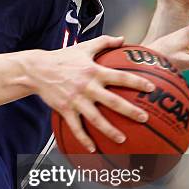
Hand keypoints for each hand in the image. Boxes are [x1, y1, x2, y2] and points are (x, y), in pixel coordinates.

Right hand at [34, 35, 154, 152]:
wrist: (37, 70)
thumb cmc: (62, 57)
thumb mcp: (84, 47)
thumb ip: (104, 42)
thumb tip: (123, 38)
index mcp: (94, 71)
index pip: (120, 76)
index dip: (137, 81)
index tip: (152, 88)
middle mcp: (87, 86)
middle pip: (112, 100)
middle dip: (130, 110)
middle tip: (144, 118)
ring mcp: (76, 99)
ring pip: (96, 118)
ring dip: (110, 130)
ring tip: (123, 140)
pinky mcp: (65, 109)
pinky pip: (76, 127)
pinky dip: (84, 139)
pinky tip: (93, 150)